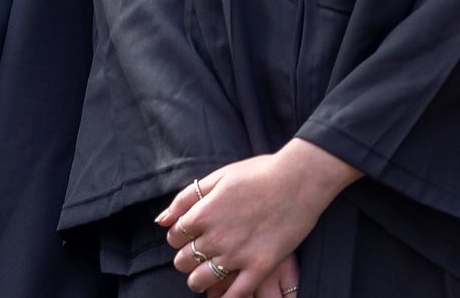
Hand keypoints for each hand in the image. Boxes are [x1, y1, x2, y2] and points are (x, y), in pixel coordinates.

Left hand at [158, 141, 357, 295]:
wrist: (297, 181)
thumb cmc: (257, 174)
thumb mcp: (216, 177)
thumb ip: (185, 199)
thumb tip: (162, 220)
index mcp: (202, 214)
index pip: (174, 237)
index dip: (177, 238)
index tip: (185, 237)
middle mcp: (215, 237)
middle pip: (184, 260)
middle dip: (186, 259)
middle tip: (196, 256)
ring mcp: (238, 255)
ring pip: (202, 280)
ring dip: (198, 280)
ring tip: (204, 276)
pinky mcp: (261, 267)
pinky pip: (236, 293)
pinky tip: (223, 295)